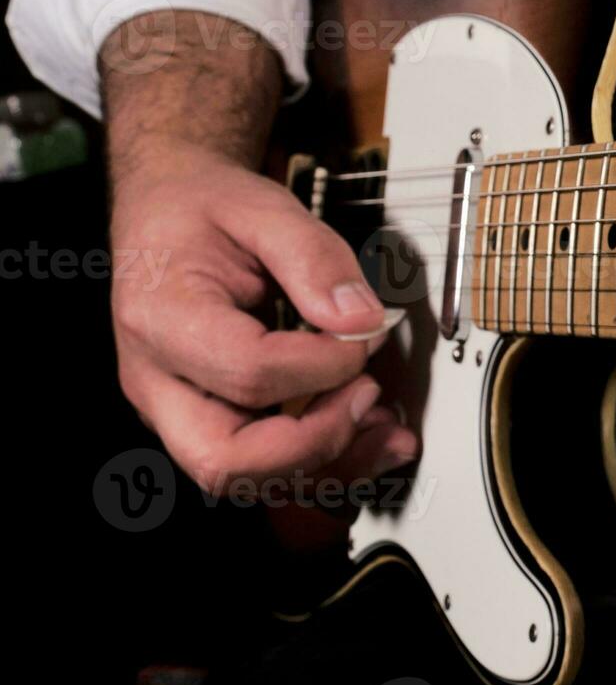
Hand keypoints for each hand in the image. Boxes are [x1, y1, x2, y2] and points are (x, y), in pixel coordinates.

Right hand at [103, 10, 416, 495]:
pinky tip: (372, 436)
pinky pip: (263, 468)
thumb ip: (314, 257)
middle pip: (224, 458)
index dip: (323, 365)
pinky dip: (324, 463)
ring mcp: (177, 409)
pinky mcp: (208, 420)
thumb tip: (360, 321)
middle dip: (313, 443)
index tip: (366, 332)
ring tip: (391, 431)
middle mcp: (156, 379)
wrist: (167, 211)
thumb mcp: (262, 205)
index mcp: (160, 317)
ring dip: (329, 464)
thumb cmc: (204, 209)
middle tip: (368, 394)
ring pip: (247, 478)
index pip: (247, 371)